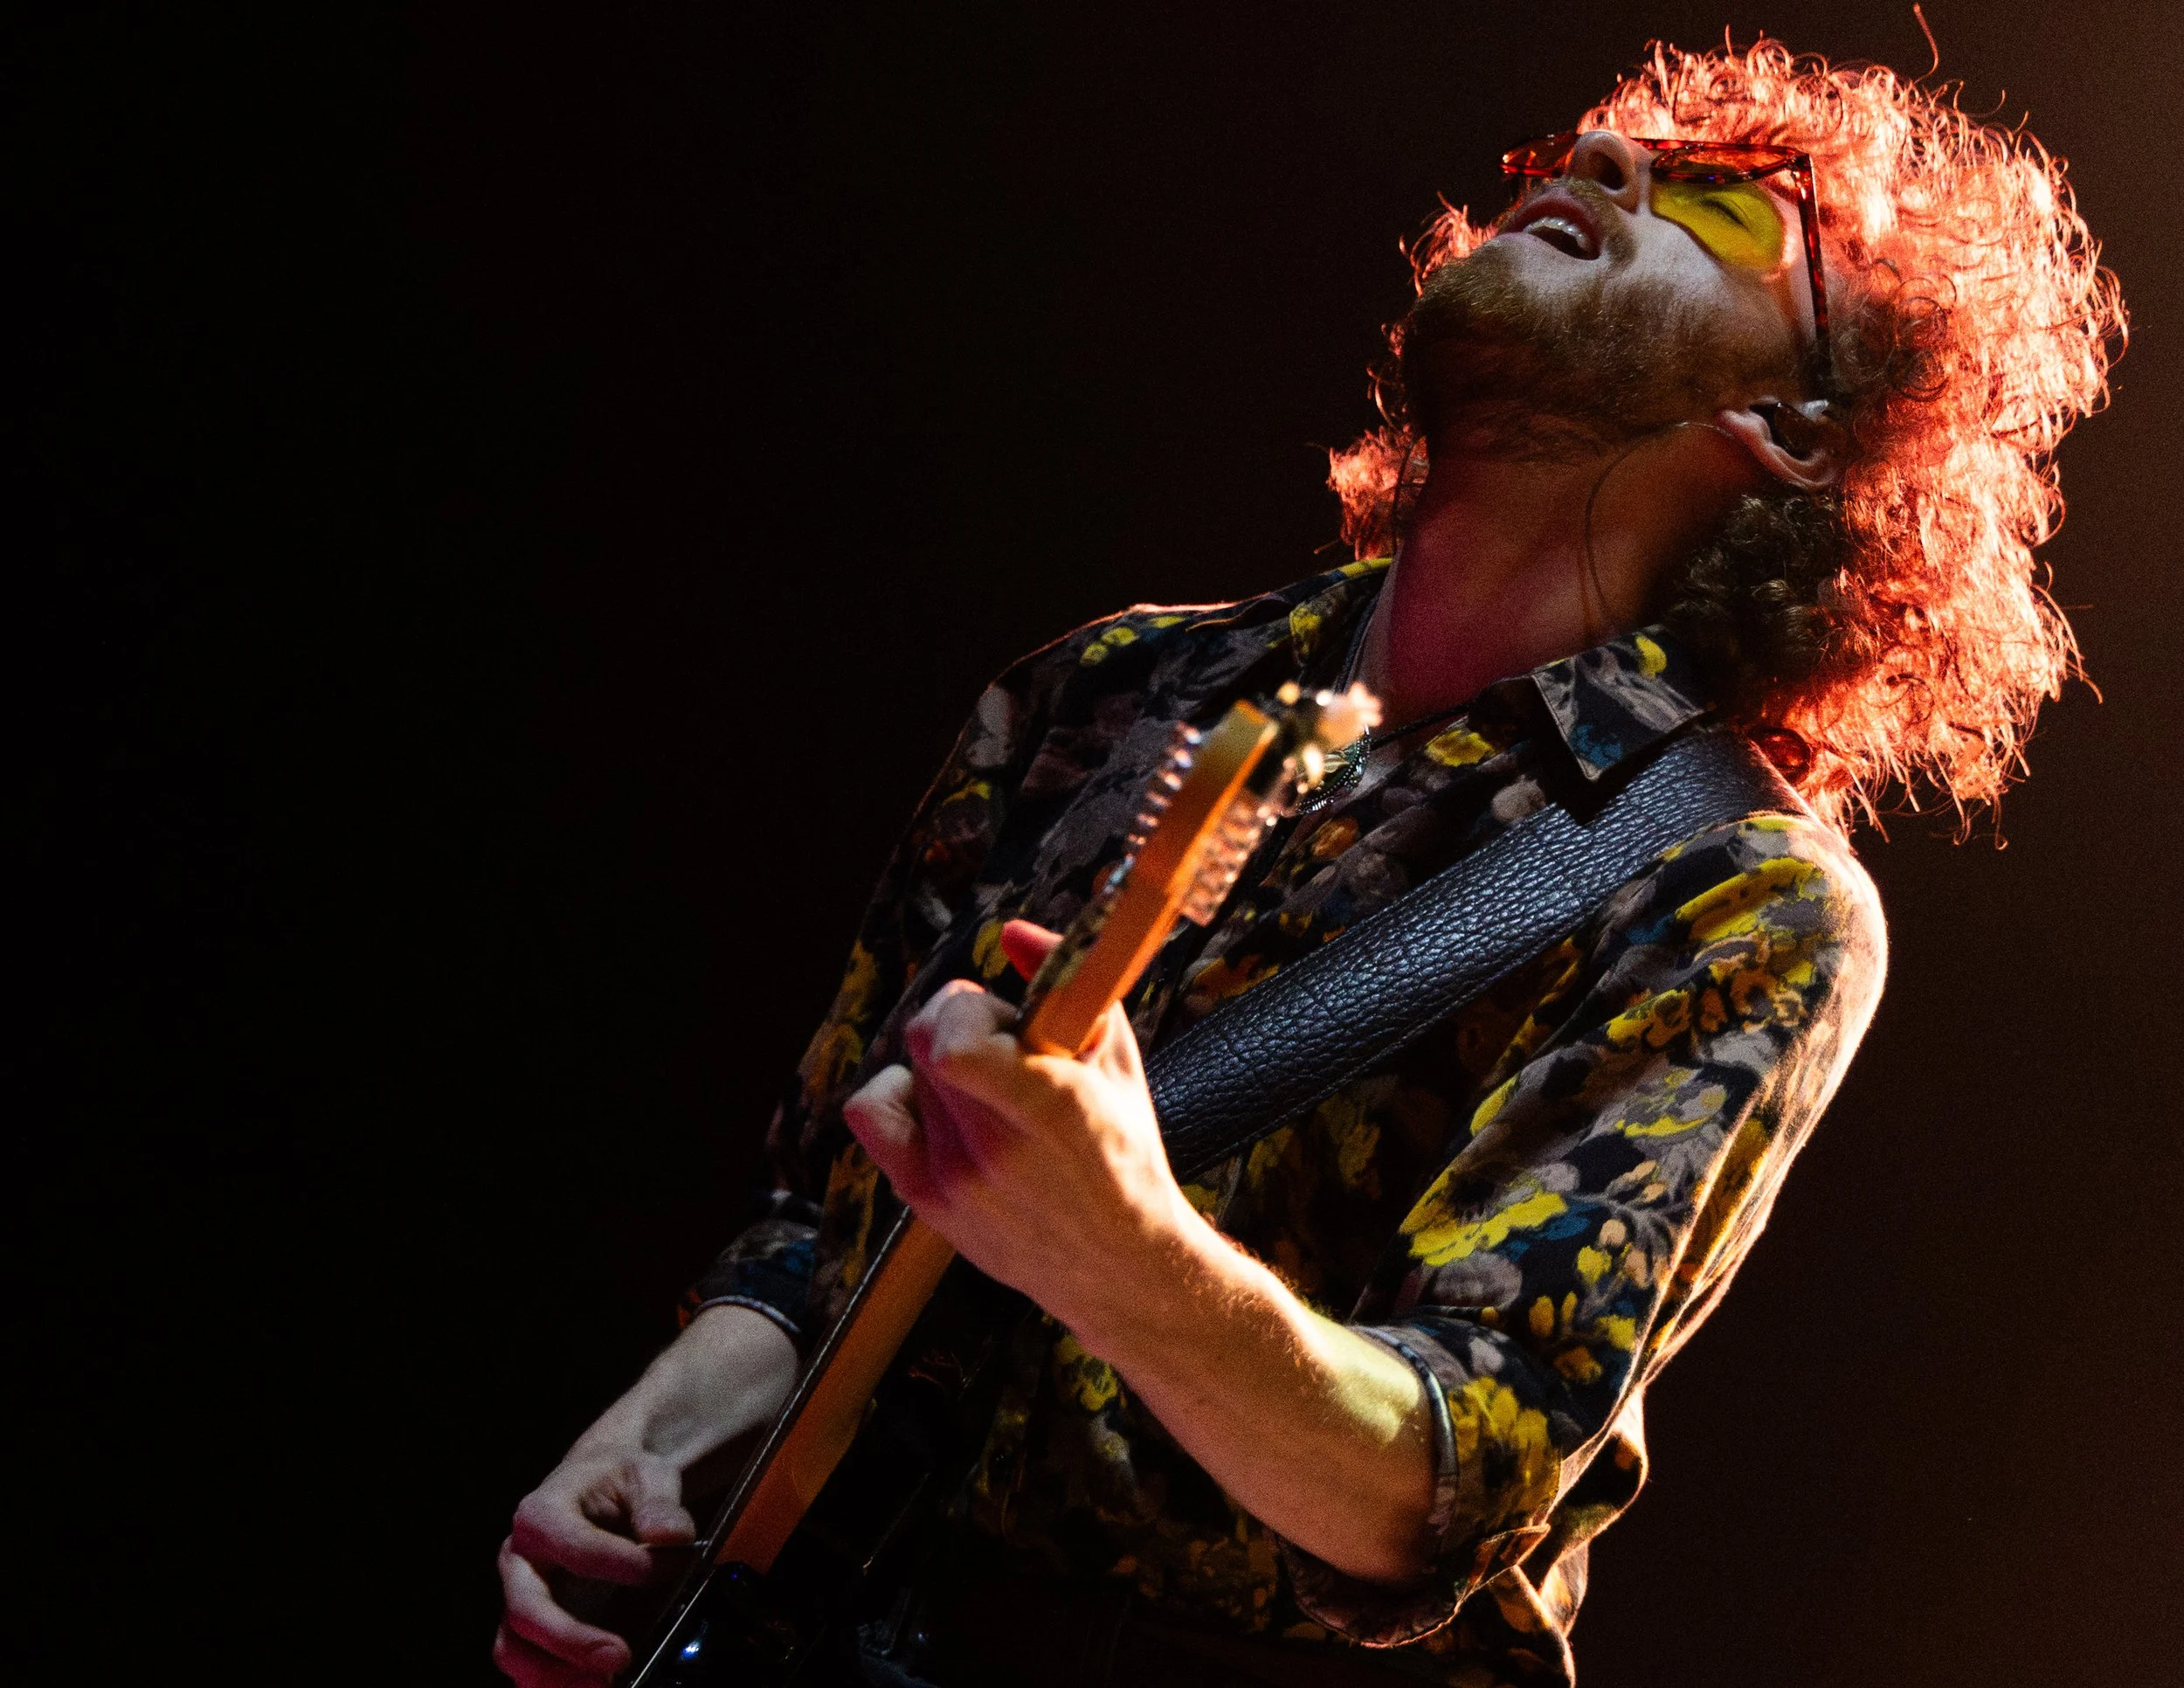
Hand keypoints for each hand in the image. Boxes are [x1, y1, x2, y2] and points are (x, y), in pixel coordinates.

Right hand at [493, 1443, 692, 1686]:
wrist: (599, 1484)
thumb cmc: (618, 1479)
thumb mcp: (646, 1475)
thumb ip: (659, 1503)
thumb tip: (670, 1534)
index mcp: (540, 1514)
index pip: (576, 1547)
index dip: (625, 1564)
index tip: (671, 1566)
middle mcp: (518, 1560)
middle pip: (527, 1609)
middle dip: (571, 1639)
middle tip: (620, 1655)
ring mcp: (519, 1595)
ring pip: (514, 1646)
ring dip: (555, 1673)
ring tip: (604, 1681)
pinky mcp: (529, 1625)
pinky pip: (525, 1663)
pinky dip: (550, 1681)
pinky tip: (591, 1685)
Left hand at [842, 920, 1197, 1335]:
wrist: (1118, 1266)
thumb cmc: (1125, 1155)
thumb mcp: (1118, 1061)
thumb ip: (1069, 983)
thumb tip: (1012, 930)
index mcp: (1048, 1108)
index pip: (951, 1041)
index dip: (968, 1009)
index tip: (1005, 1019)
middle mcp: (991, 1148)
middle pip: (923, 1038)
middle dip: (959, 1022)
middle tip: (1000, 1045)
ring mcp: (953, 1180)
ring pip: (905, 1073)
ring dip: (938, 1064)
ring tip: (983, 1090)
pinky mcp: (926, 1201)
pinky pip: (874, 1115)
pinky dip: (900, 1097)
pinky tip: (943, 1109)